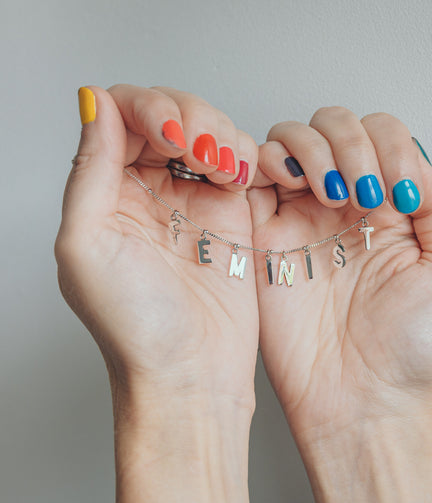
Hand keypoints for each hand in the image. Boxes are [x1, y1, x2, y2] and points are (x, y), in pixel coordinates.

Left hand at [55, 85, 258, 502]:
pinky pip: (240, 159)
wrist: (192, 371)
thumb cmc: (135, 326)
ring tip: (224, 169)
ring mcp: (192, 200)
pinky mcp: (232, 214)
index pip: (121, 116)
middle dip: (189, 116)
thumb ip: (89, 168)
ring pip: (207, 129)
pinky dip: (244, 154)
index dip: (147, 110)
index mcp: (106, 193)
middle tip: (202, 149)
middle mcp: (147, 190)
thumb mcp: (86, 243)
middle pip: (168, 113)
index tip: (169, 137)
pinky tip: (241, 176)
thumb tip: (94, 102)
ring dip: (219, 132)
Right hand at [249, 108, 431, 502]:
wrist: (359, 399)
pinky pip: (253, 173)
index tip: (396, 194)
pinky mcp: (263, 235)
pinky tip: (291, 184)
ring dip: (311, 147)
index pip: (382, 135)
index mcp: (389, 208)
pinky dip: (266, 159)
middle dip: (348, 143)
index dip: (388, 146)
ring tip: (327, 192)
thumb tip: (408, 160)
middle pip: (334, 125)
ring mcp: (300, 216)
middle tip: (359, 193)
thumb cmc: (411, 347)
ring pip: (291, 139)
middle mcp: (342, 205)